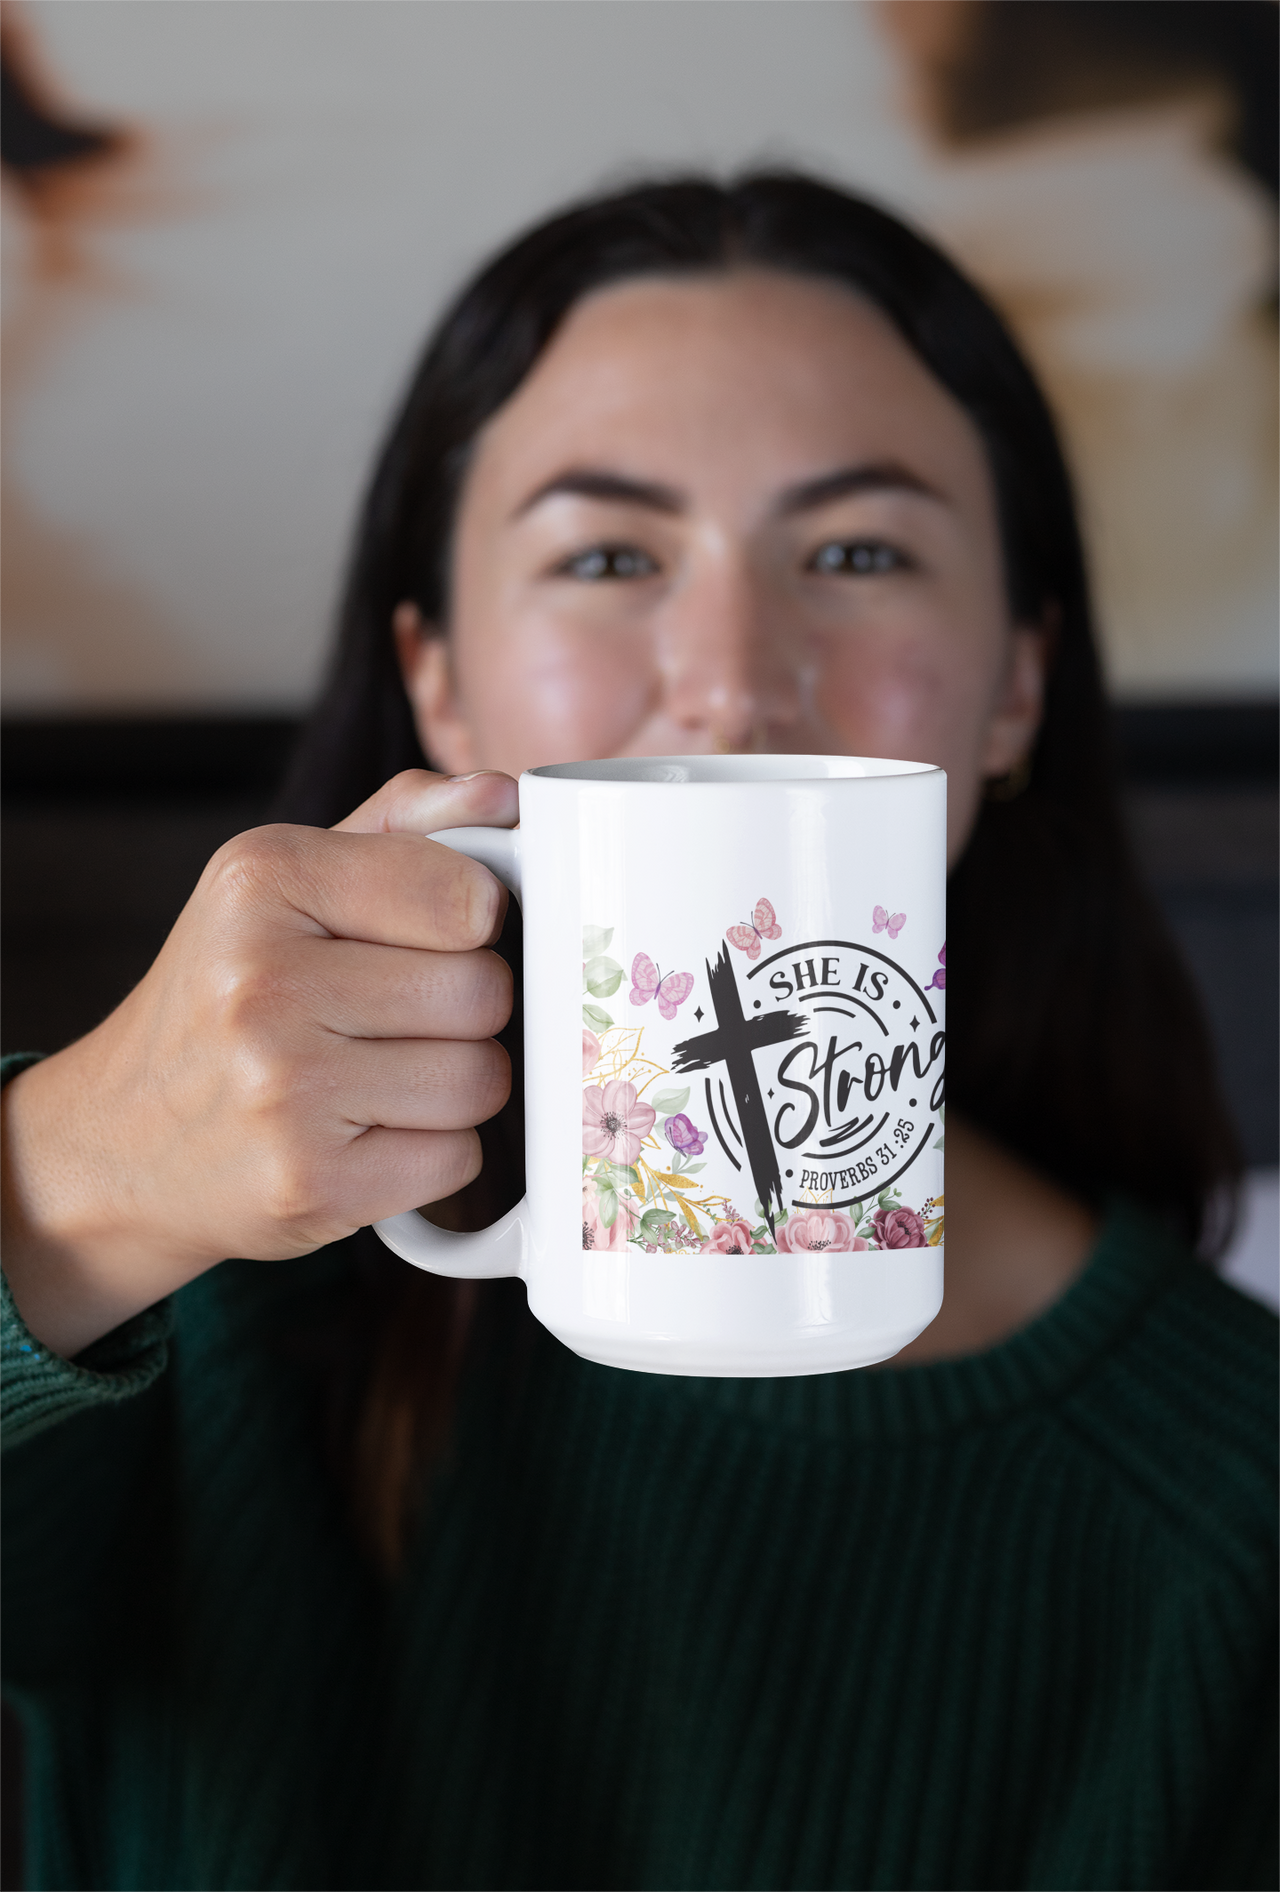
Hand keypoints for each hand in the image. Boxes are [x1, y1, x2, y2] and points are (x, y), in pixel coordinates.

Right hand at [0, 770, 518, 1357]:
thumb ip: (402, 826)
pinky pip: (457, 1159)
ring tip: (378, 1077)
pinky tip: (366, 1134)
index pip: (466, 897)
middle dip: (463, 1010)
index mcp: (262, 879)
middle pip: (482, 992)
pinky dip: (431, 1154)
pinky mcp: (310, 1183)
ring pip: (481, 1080)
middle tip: (393, 1019)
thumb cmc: (224, 996)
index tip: (436, 936)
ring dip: (453, 1086)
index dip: (475, 922)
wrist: (116, 1138)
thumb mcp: (284, 882)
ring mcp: (283, 1091)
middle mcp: (263, 981)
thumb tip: (503, 795)